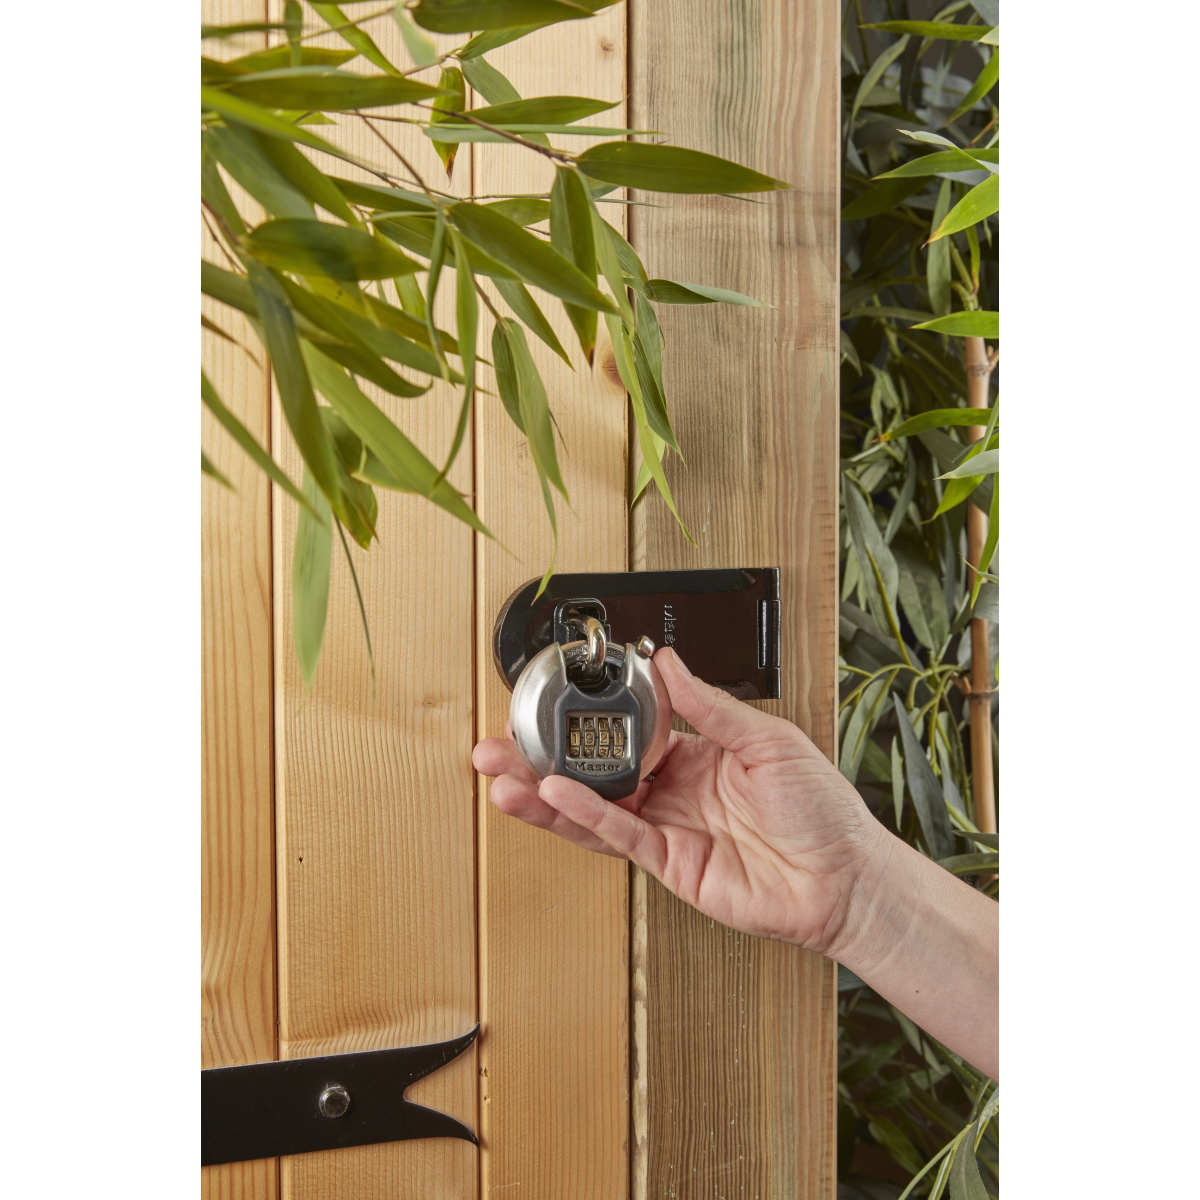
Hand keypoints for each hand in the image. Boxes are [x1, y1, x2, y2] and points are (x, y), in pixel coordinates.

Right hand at [472, 646, 884, 954]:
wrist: (847, 876)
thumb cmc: (822, 810)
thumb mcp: (768, 738)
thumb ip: (710, 706)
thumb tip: (668, 664)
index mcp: (695, 754)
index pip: (627, 731)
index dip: (589, 719)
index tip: (554, 702)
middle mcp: (673, 791)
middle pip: (594, 773)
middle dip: (541, 760)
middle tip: (497, 744)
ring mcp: (668, 829)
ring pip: (592, 809)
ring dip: (544, 793)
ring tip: (500, 776)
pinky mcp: (670, 865)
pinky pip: (619, 837)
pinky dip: (584, 816)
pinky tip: (552, 796)